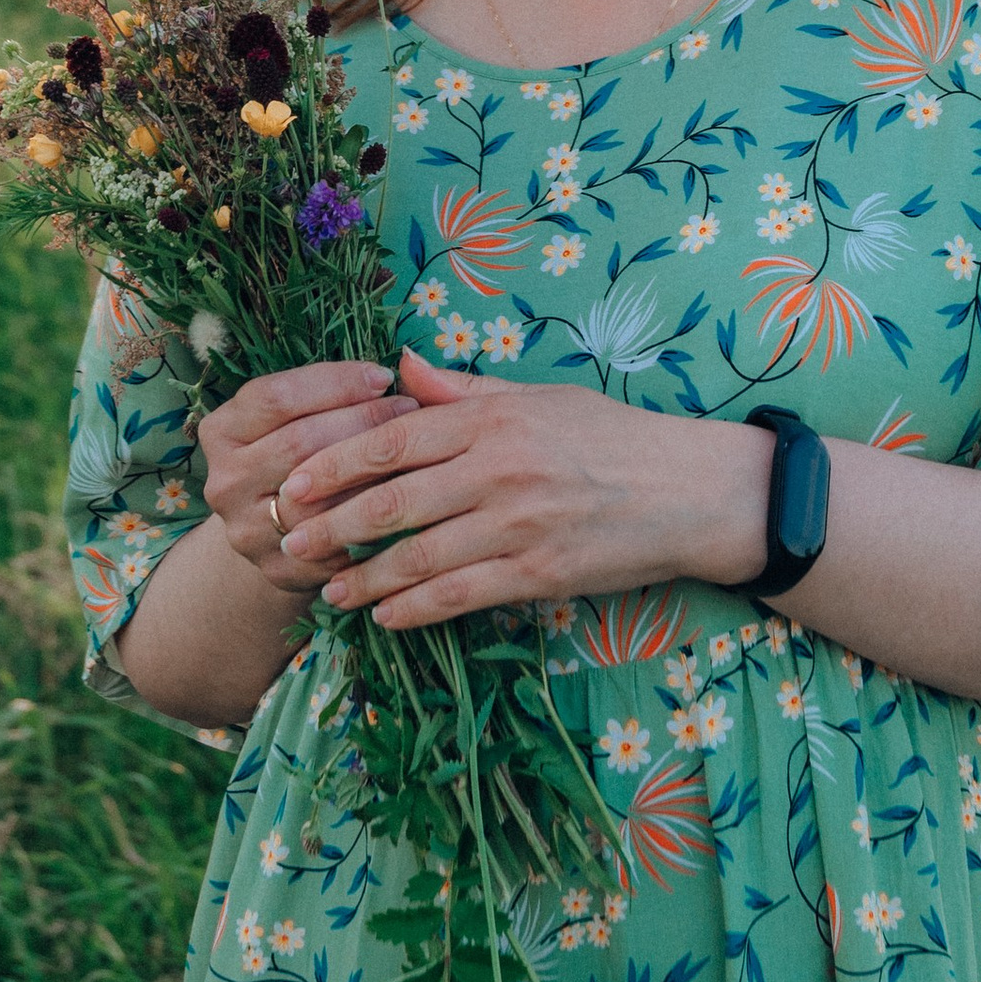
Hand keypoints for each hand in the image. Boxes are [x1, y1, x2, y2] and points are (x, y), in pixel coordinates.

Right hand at [199, 360, 420, 602]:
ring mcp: (246, 530)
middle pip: (299, 443)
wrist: (271, 532)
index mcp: (221, 431)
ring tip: (415, 451)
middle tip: (410, 410)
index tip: (383, 377)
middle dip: (363, 421)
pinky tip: (403, 502)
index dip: (334, 382)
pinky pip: (336, 542)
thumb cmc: (296, 455)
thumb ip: (329, 389)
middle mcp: (224, 481)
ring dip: (374, 472)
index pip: (275, 396)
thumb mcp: (293, 416)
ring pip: (319, 497)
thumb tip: (403, 367)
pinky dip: (372, 521)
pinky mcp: (277, 569)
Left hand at [276, 353, 769, 629]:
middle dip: (333, 527)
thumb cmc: (612, 437)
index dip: (337, 463)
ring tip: (329, 593)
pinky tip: (386, 617)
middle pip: (394, 502)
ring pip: (420, 557)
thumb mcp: (539, 396)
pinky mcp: (539, 572)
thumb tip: (399, 365)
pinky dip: (416, 608)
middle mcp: (500, 469)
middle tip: (290, 541)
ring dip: (365, 579)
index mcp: (494, 419)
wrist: (691, 491)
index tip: (297, 481)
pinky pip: (462, 595)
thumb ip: (463, 390)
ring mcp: (519, 524)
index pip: (394, 439)